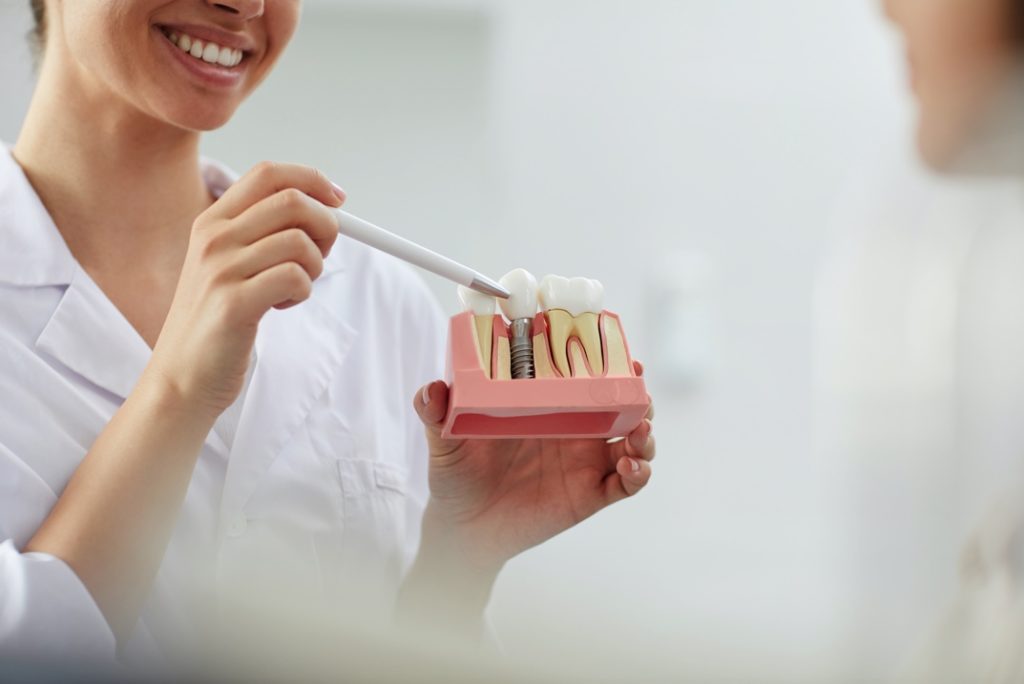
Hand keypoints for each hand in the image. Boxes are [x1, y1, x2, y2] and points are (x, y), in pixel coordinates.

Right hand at [148, 162, 344, 416]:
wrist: (181, 378)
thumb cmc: (215, 323)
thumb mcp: (229, 265)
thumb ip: (263, 234)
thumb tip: (324, 210)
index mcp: (212, 222)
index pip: (269, 173)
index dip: (312, 180)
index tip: (337, 199)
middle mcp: (213, 238)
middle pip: (293, 201)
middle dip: (325, 227)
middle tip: (318, 257)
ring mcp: (220, 269)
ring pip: (300, 242)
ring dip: (313, 267)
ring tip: (292, 289)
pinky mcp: (233, 303)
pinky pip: (295, 277)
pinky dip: (302, 292)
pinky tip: (280, 306)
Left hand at [412, 362, 655, 577]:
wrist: (463, 528)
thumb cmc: (457, 476)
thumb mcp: (445, 440)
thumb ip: (436, 413)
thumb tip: (431, 389)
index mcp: (548, 405)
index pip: (586, 375)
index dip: (608, 360)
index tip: (618, 350)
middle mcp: (574, 428)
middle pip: (621, 403)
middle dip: (638, 393)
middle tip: (638, 388)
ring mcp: (586, 460)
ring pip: (634, 439)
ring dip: (645, 432)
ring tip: (638, 432)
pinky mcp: (591, 493)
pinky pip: (627, 482)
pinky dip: (639, 471)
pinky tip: (630, 465)